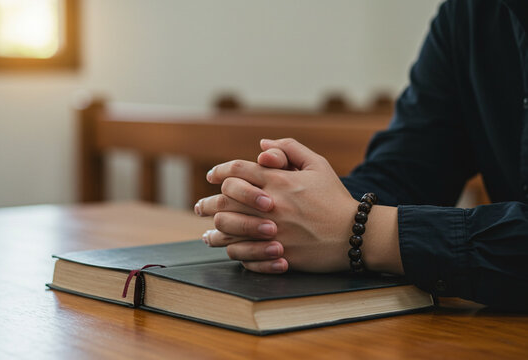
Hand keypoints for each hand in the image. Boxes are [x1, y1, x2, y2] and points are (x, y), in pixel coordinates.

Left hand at [197, 138, 359, 272]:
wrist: (356, 234)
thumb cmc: (335, 199)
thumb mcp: (318, 165)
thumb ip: (290, 148)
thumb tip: (261, 144)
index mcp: (278, 181)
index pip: (236, 170)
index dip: (219, 172)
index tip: (212, 177)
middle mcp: (270, 205)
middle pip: (224, 201)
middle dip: (207, 203)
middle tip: (200, 206)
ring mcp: (271, 231)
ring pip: (228, 230)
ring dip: (213, 231)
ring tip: (208, 233)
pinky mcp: (275, 254)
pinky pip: (242, 253)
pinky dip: (231, 250)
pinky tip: (228, 249)